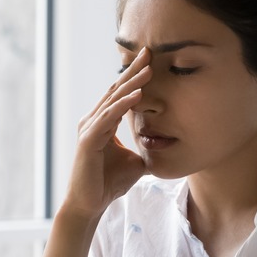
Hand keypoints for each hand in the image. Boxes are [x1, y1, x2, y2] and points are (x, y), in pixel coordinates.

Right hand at [63, 47, 151, 219]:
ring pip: (113, 100)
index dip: (134, 76)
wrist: (90, 204)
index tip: (151, 60)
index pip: (120, 94)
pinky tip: (137, 95)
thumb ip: (146, 150)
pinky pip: (109, 118)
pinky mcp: (88, 141)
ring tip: (149, 69)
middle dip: (133, 70)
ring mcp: (89, 129)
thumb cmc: (109, 183)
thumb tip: (168, 149)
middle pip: (116, 90)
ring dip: (132, 84)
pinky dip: (123, 105)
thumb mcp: (136, 162)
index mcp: (102, 122)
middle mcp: (93, 121)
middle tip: (149, 51)